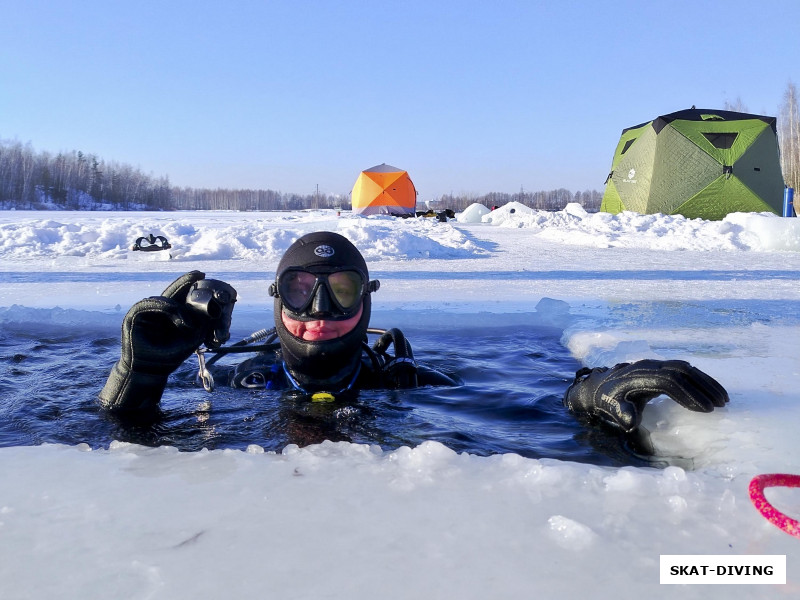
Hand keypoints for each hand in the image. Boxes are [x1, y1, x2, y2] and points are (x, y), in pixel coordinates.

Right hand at [99, 271, 236, 410]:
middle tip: (199, 274)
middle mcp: (159, 310)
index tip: (204, 276)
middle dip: (185, 282)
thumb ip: (201, 325)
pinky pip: (147, 305)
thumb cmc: (169, 356)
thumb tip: (213, 309)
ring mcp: (146, 312)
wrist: (150, 372)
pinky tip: (173, 312)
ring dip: (176, 307)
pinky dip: (161, 306)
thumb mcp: (191, 339)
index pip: (182, 297)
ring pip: (162, 299)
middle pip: (173, 292)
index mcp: (172, 314)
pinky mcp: (134, 316)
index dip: (192, 286)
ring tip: (187, 322)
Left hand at [562, 359, 728, 432]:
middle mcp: (650, 366)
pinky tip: (712, 390)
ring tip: (723, 399)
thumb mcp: (611, 408)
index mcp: (640, 376)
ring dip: (706, 382)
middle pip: (683, 371)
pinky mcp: (660, 367)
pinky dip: (699, 378)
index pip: (671, 382)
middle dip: (704, 387)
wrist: (600, 386)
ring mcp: (656, 364)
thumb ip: (620, 414)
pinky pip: (683, 369)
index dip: (689, 395)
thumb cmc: (608, 400)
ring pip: (686, 368)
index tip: (706, 410)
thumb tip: (630, 421)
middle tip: (722, 404)